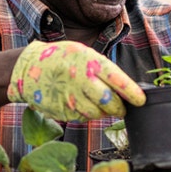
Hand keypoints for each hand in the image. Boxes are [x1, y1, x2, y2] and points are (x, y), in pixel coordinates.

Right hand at [7, 40, 144, 121]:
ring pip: (97, 114)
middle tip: (120, 107)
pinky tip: (79, 103)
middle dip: (119, 108)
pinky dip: (86, 114)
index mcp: (90, 62)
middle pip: (110, 102)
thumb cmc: (62, 59)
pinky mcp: (63, 110)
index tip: (141, 100)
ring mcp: (71, 97)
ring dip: (102, 112)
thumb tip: (124, 89)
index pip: (118, 80)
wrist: (29, 68)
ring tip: (96, 102)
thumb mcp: (84, 54)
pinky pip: (82, 118)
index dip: (132, 93)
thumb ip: (103, 69)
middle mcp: (82, 80)